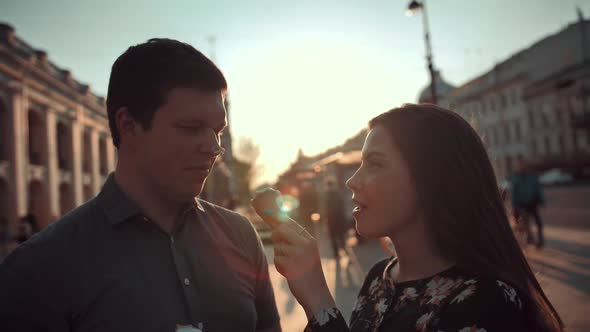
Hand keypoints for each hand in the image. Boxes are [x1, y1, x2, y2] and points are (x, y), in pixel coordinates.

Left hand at [251, 189, 335, 318]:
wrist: (317, 294)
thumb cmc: (308, 273)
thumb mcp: (306, 253)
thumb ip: (294, 239)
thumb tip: (278, 226)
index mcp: (309, 239)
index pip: (290, 223)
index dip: (275, 214)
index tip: (262, 203)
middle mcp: (306, 242)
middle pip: (281, 230)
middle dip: (277, 238)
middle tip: (283, 248)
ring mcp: (299, 252)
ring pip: (277, 245)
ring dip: (280, 256)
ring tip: (292, 266)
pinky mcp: (292, 263)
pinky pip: (277, 258)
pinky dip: (280, 266)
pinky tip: (291, 273)